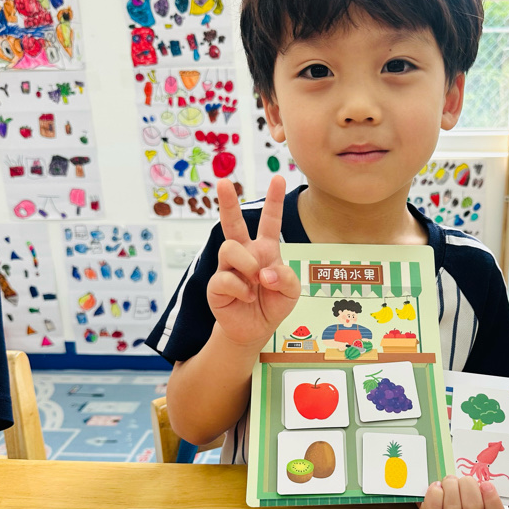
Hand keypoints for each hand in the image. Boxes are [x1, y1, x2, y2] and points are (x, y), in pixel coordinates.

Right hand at [207, 176, 300, 346]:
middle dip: (228, 202)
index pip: (270, 221)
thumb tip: (264, 272)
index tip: (278, 178)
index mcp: (265, 249)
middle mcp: (244, 254)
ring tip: (256, 280)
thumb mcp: (291, 291)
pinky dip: (241, 288)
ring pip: (229, 248)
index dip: (274, 200)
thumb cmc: (272, 304)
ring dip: (247, 264)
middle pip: (232, 223)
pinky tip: (247, 297)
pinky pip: (225, 278)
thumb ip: (286, 278)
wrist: (255, 329)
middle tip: (223, 182)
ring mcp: (228, 268)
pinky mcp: (216, 285)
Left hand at [418, 475, 508, 508]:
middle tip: (465, 478)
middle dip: (468, 487)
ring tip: (451, 479)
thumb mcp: (493, 477)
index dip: (493, 505)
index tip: (487, 485)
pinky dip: (435, 493)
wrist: (443, 460)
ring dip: (451, 486)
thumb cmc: (470, 470)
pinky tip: (437, 485)